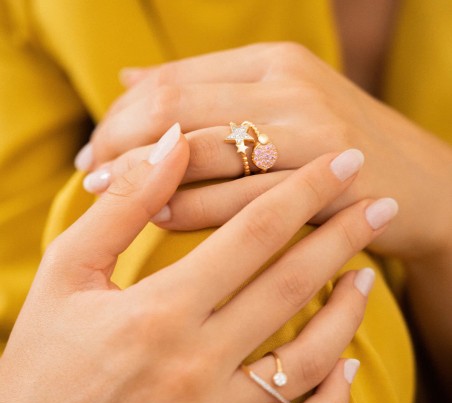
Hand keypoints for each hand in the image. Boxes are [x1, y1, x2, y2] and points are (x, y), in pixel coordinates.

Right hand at [0, 129, 392, 402]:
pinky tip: (346, 361)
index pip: (254, 234)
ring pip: (310, 358)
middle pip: (292, 284)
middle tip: (376, 203)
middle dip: (342, 234)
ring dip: (348, 311)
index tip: (341, 164)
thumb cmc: (42, 357)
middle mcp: (197, 366)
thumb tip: (172, 145)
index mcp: (159, 313)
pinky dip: (332, 395)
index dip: (303, 191)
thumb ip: (124, 207)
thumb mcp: (68, 271)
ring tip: (367, 275)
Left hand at [77, 43, 451, 260]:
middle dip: (119, 144)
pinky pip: (235, 199)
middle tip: (91, 176)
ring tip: (111, 197)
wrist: (424, 189)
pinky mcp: (325, 185)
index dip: (119, 116)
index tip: (95, 149)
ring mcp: (310, 133)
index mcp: (273, 62)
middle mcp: (288, 87)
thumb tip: (129, 81)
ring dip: (144, 177)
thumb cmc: (340, 151)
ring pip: (198, 151)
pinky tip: (159, 217)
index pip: (170, 80)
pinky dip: (188, 209)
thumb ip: (207, 92)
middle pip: (173, 109)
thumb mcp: (280, 105)